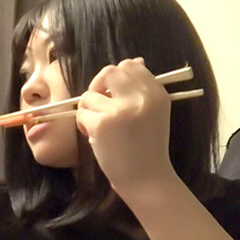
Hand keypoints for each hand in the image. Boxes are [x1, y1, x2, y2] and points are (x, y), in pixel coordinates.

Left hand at [76, 57, 178, 197]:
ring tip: (100, 127)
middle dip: (98, 86)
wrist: (146, 179)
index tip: (112, 94)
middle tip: (99, 105)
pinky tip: (95, 137)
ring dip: (89, 110)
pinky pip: (82, 114)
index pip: (130, 66)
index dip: (115, 77)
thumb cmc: (147, 148)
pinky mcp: (103, 124)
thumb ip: (141, 89)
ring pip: (90, 95)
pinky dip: (83, 125)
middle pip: (109, 72)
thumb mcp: (153, 113)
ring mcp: (121, 110)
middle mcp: (141, 98)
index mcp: (156, 93)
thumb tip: (134, 61)